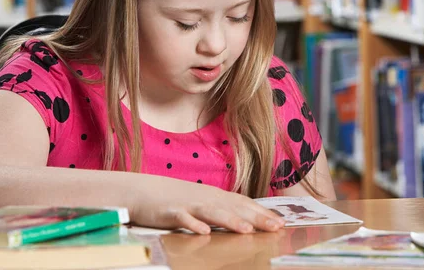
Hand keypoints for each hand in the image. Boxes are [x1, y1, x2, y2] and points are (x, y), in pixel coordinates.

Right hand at [131, 178, 286, 233]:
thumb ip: (221, 209)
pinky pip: (183, 218)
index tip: (281, 223)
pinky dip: (193, 224)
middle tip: (276, 227)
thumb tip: (245, 219)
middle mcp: (206, 197)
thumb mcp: (202, 201)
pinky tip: (204, 232)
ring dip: (230, 220)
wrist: (142, 190)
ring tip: (247, 230)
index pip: (244, 204)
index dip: (263, 213)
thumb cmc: (174, 198)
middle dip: (256, 217)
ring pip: (213, 212)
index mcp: (215, 196)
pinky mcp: (170, 212)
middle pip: (235, 208)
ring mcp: (189, 204)